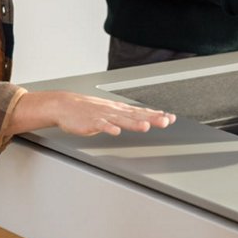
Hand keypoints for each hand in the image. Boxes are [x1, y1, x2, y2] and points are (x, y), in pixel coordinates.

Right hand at [10, 90, 175, 136]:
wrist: (65, 105)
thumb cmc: (88, 110)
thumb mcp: (110, 111)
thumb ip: (126, 116)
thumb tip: (143, 119)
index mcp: (120, 110)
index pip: (141, 111)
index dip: (156, 115)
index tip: (171, 118)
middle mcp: (114, 111)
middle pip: (136, 115)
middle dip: (151, 118)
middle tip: (165, 121)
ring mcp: (103, 116)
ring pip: (121, 120)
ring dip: (133, 123)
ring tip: (145, 126)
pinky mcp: (91, 122)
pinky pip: (101, 125)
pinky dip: (108, 128)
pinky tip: (115, 131)